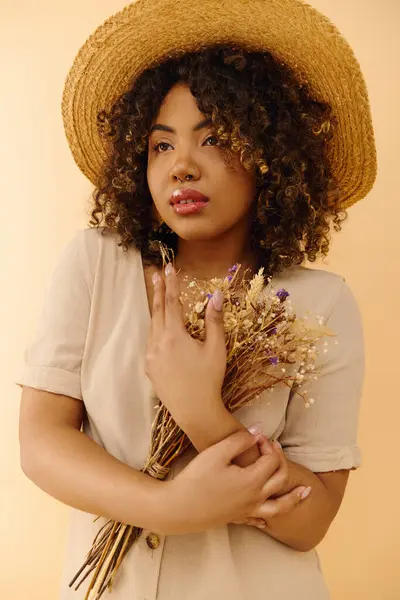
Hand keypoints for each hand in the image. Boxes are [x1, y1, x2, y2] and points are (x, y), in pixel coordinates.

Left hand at [145, 263, 226, 427]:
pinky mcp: (150, 368)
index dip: (171, 283)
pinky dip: (156, 331)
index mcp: (174, 336)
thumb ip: (214, 320)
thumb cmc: (209, 379)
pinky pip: (151, 343)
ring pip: (153, 327)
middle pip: (157, 311)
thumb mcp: (216, 348)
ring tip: (159, 298)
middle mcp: (158, 343)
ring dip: (156, 311)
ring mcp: (151, 357)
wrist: (194, 411)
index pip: (172, 302)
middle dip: (159, 291)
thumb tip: (217, 295)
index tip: (169, 267)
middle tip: (157, 274)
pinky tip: (161, 331)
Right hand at [158, 429, 283, 534]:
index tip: (256, 437)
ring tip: (306, 492)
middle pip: (279, 478)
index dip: (267, 444)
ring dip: (294, 498)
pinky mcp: (236, 518)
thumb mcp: (216, 452)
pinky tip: (269, 516)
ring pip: (279, 506)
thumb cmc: (196, 478)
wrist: (178, 508)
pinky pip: (260, 518)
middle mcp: (255, 497)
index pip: (271, 459)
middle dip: (280, 460)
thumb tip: (259, 430)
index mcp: (253, 480)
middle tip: (273, 447)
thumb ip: (240, 440)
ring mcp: (247, 510)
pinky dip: (269, 515)